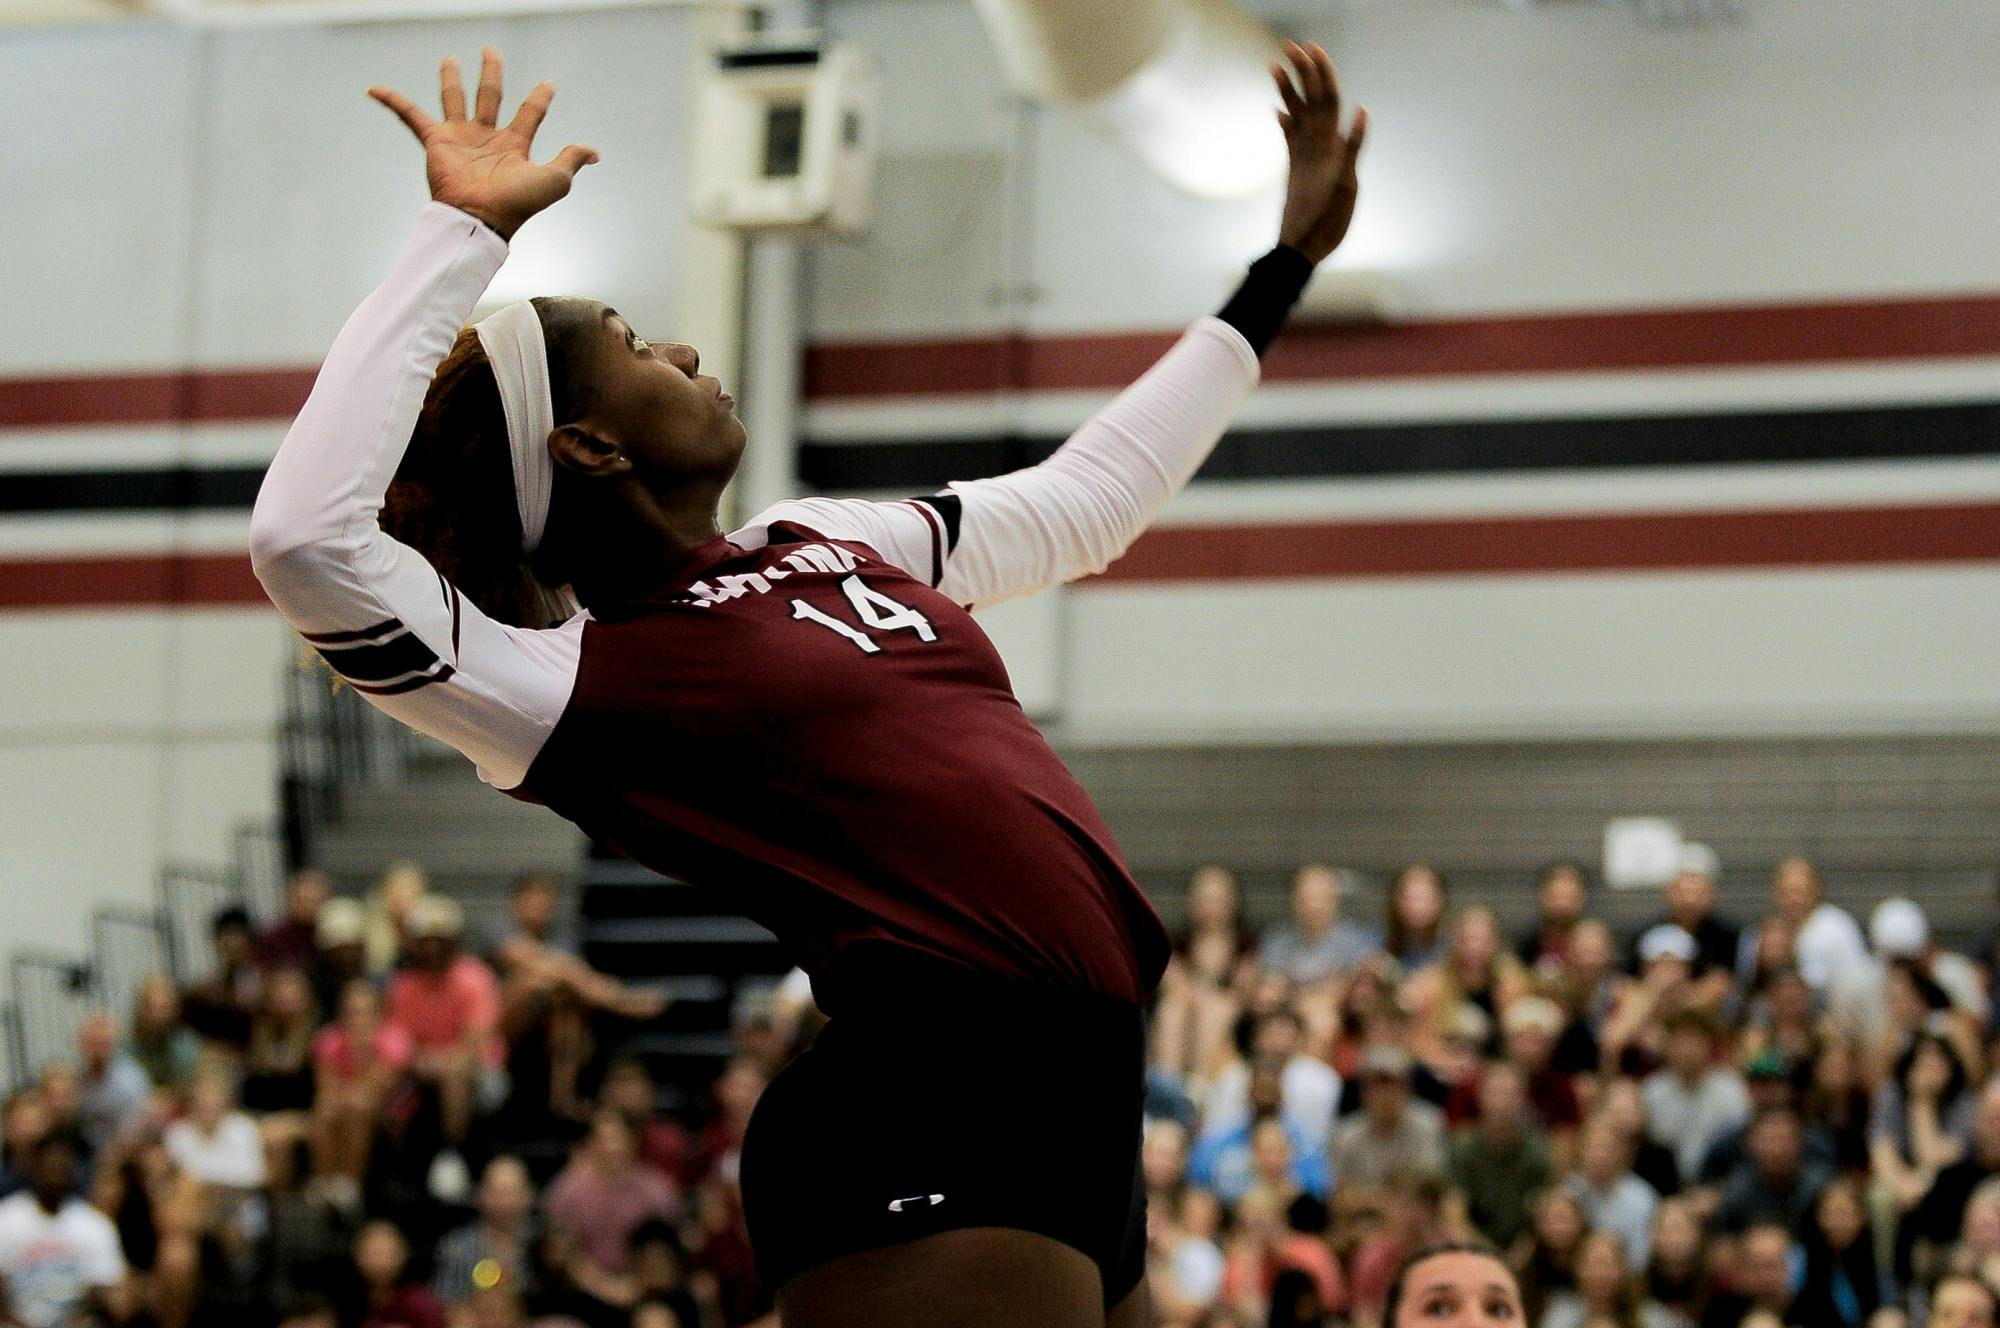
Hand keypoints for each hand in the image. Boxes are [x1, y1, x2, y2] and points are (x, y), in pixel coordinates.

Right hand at [369, 48, 599, 240]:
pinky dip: (393, 101)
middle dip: (491, 74)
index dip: (540, 99)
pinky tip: (375, 89)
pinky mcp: (435, 142)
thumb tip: (595, 152)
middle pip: (490, 96)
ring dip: (452, 79)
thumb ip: (571, 160)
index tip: (548, 84)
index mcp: (515, 145)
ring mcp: (460, 138)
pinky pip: (410, 116)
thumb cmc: (517, 204)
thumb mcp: (555, 180)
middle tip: (492, 53)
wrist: (480, 218)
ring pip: (455, 99)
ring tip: (451, 60)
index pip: (530, 114)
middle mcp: (487, 139)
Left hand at [1272, 40, 1367, 264]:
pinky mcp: (1294, 171)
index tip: (1312, 49)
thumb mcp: (1348, 185)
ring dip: (1286, 91)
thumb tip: (1362, 110)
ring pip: (1295, 116)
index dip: (1320, 73)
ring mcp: (1300, 158)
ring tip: (1274, 68)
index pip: (1325, 100)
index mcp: (1327, 147)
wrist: (1299, 248)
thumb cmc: (1327, 220)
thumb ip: (1354, 147)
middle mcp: (1311, 147)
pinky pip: (1289, 141)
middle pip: (1309, 101)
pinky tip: (1279, 112)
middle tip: (1291, 45)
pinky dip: (1285, 123)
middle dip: (1301, 72)